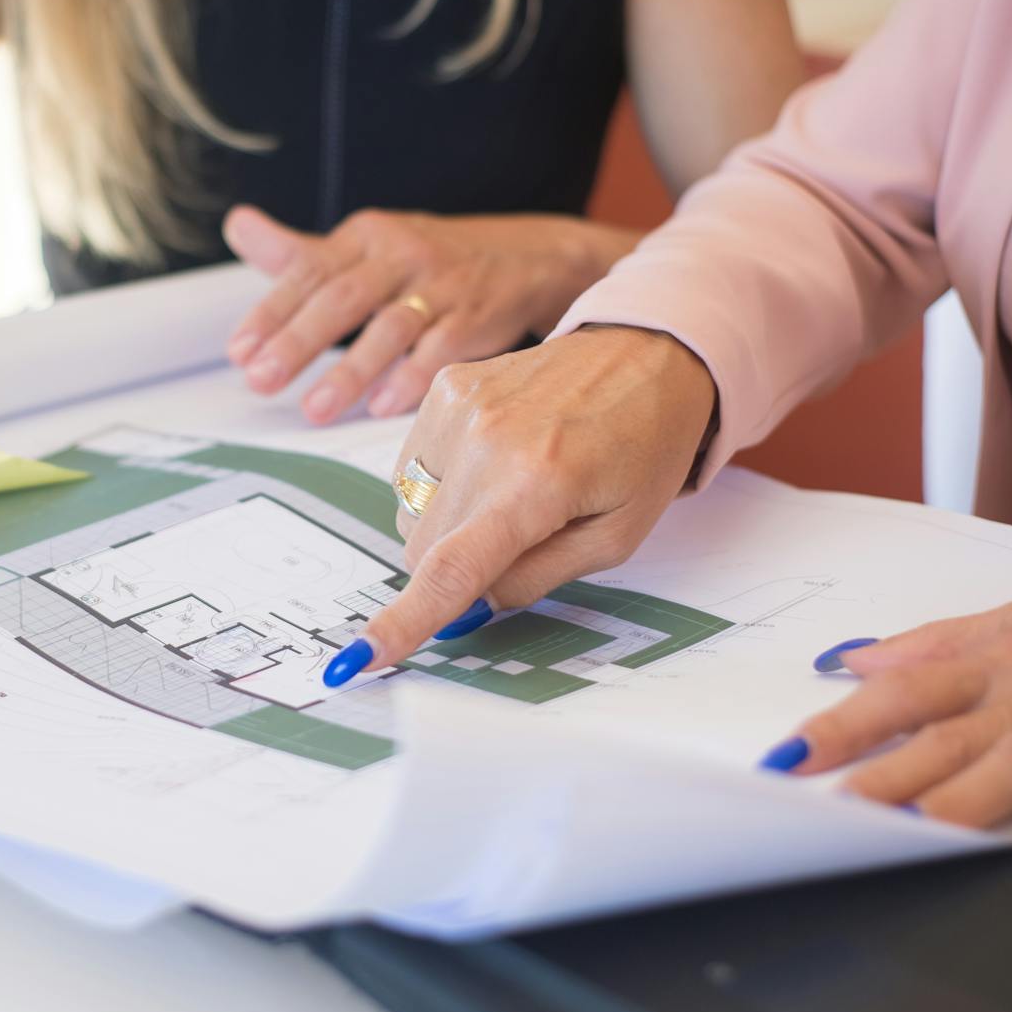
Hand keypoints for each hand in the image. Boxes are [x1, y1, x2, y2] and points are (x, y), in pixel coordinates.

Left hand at [222, 204, 634, 424]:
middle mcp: (401, 254)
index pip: (309, 271)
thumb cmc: (424, 262)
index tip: (240, 352)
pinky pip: (441, 350)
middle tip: (260, 380)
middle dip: (299, 342)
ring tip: (315, 410)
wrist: (527, 258)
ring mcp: (442, 286)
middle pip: (343, 298)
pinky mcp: (477, 317)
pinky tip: (383, 406)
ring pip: (391, 328)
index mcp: (365, 237)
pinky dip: (412, 378)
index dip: (272, 311)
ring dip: (351, 372)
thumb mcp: (364, 246)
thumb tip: (236, 223)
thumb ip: (300, 251)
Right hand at [323, 326, 717, 681]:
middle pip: (423, 549)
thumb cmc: (642, 449)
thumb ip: (535, 577)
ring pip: (411, 513)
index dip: (406, 621)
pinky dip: (445, 481)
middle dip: (456, 567)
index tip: (363, 657)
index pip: (454, 568)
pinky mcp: (445, 386)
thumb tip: (467, 606)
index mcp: (539, 481)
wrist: (648, 353)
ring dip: (448, 523)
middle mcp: (487, 437)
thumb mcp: (614, 538)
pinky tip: (495, 459)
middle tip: (517, 541)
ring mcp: (458, 405)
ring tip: (512, 490)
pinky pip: (413, 468)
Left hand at [771, 579, 1011, 846]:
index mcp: (991, 664)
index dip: (841, 726)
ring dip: (977, 794)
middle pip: (950, 738)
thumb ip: (926, 647)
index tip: (787, 758)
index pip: (900, 695)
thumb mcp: (1008, 624)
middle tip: (836, 810)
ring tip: (927, 827)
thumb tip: (848, 659)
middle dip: (890, 776)